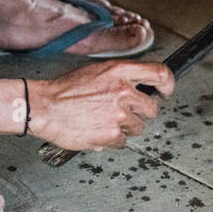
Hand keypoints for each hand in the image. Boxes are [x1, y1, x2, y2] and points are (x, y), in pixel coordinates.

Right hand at [30, 61, 174, 151]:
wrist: (44, 107)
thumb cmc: (67, 89)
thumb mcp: (98, 70)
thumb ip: (122, 77)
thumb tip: (141, 87)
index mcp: (121, 71)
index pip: (161, 73)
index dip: (167, 84)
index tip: (165, 91)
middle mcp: (124, 91)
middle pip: (152, 108)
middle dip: (140, 113)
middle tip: (123, 112)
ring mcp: (119, 114)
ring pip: (138, 127)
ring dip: (125, 127)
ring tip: (103, 120)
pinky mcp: (112, 135)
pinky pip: (124, 141)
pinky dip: (113, 140)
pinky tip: (97, 130)